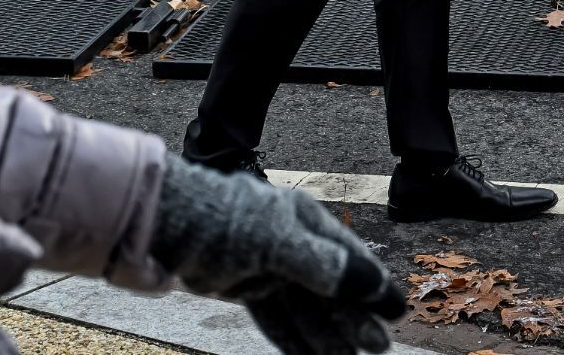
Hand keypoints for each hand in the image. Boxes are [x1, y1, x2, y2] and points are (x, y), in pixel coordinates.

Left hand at [151, 156, 405, 354]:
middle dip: (354, 319)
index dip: (373, 285)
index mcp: (308, 223)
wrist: (168, 225)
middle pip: (331, 290)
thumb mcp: (279, 241)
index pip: (350, 259)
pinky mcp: (246, 288)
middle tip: (378, 347)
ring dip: (327, 335)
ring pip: (305, 309)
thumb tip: (366, 284)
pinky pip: (276, 319)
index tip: (395, 311)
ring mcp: (269, 268)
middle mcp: (294, 244)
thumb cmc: (227, 221)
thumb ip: (321, 264)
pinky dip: (293, 339)